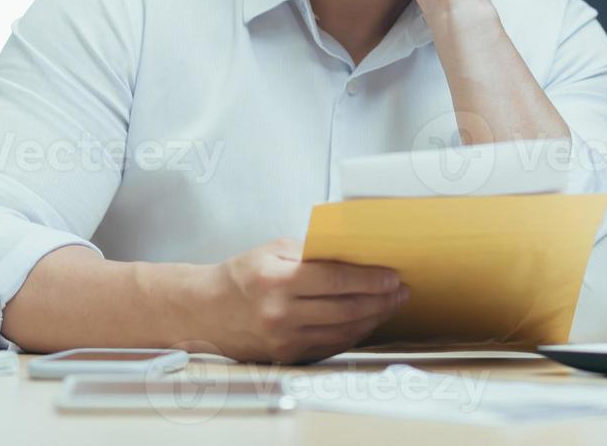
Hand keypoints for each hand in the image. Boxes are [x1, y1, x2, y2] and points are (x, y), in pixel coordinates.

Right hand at [202, 237, 408, 362]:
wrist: (205, 312)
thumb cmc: (241, 276)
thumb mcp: (272, 250)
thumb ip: (312, 253)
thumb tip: (353, 256)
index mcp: (278, 280)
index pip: (336, 280)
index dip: (370, 279)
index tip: (392, 276)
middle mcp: (281, 313)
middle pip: (345, 308)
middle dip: (380, 300)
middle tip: (401, 291)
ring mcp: (284, 338)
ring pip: (342, 330)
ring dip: (373, 318)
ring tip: (390, 305)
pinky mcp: (287, 355)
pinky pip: (331, 345)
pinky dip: (354, 333)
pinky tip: (367, 321)